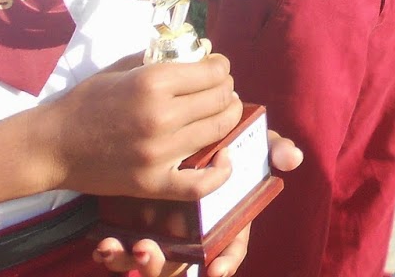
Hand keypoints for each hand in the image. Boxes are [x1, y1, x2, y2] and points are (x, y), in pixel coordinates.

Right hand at [34, 53, 241, 202]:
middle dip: (226, 90)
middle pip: (221, 100)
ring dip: (228, 117)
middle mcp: (161, 116)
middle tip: (221, 90)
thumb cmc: (86, 102)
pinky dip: (221, 172)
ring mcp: (159, 153)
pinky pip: (201, 184)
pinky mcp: (153, 183)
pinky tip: (225, 156)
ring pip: (219, 131)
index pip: (214, 72)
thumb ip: (162, 56)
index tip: (216, 69)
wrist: (52, 146)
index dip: (221, 68)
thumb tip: (202, 51)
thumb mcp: (123, 67)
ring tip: (223, 111)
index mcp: (154, 82)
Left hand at [92, 130, 302, 275]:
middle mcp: (191, 237)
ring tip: (120, 246)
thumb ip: (269, 148)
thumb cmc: (220, 144)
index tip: (215, 271)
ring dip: (128, 262)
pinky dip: (110, 252)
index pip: (229, 252)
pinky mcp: (133, 229)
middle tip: (147, 249)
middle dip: (158, 265)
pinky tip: (103, 242)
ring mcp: (162, 236)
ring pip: (145, 266)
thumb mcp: (246, 143)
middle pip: (177, 268)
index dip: (225, 264)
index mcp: (222, 222)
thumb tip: (292, 158)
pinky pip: (119, 254)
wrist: (176, 131)